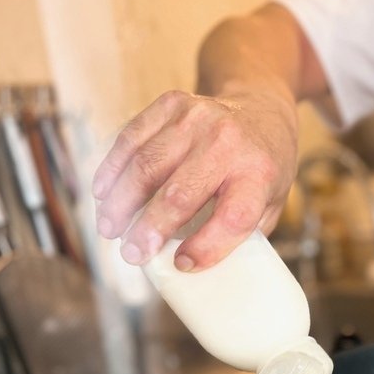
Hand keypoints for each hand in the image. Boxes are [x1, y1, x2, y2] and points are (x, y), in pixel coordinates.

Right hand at [93, 89, 296, 270]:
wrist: (262, 111)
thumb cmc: (262, 168)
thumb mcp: (270, 203)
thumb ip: (239, 233)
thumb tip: (195, 270)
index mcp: (259, 173)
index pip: (232, 217)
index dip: (206, 246)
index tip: (182, 265)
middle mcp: (229, 142)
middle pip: (180, 193)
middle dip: (149, 229)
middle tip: (131, 255)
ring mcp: (198, 118)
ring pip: (147, 165)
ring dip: (121, 202)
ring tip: (109, 229)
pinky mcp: (172, 104)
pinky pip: (132, 138)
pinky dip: (113, 168)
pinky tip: (103, 193)